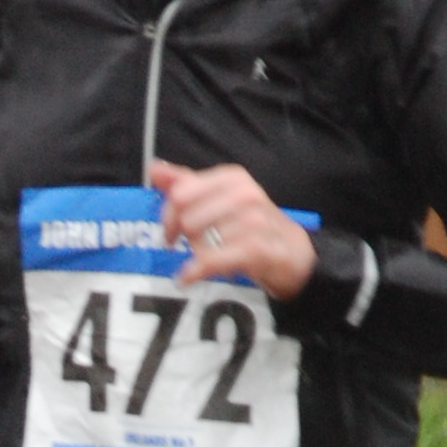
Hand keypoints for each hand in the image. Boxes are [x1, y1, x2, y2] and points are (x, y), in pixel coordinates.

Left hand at [149, 161, 316, 300]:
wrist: (292, 251)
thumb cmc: (252, 224)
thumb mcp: (221, 197)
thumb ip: (186, 183)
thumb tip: (155, 169)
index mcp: (232, 178)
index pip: (180, 193)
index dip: (168, 216)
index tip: (170, 230)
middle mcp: (243, 194)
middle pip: (186, 219)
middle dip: (184, 237)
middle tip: (195, 245)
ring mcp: (252, 220)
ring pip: (198, 241)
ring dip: (197, 254)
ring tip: (212, 255)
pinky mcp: (255, 248)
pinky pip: (211, 260)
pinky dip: (195, 272)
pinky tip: (187, 278)